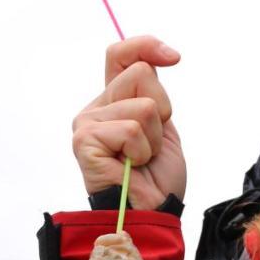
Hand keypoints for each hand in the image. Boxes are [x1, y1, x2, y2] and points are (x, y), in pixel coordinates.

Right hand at [71, 36, 186, 210]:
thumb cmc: (157, 178)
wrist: (152, 213)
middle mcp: (95, 108)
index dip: (147, 46)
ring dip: (153, 138)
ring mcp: (86, 123)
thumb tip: (160, 57)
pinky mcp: (84, 140)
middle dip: (161, 111)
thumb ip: (152, 93)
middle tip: (149, 145)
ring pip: (143, 105)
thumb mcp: (162, 126)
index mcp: (113, 101)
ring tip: (140, 160)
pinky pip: (131, 129)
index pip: (121, 54)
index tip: (174, 58)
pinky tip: (129, 168)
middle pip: (141, 75)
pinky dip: (141, 152)